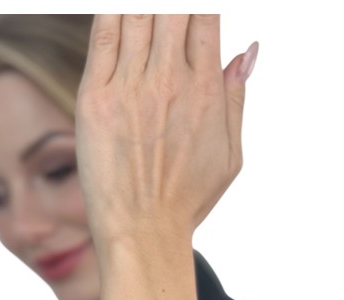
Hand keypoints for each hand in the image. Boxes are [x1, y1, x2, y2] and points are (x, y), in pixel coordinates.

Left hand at [75, 15, 257, 248]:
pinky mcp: (94, 101)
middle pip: (172, 8)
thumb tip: (248, 51)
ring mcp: (129, 89)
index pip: (205, 17)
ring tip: (148, 13)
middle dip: (173, 4)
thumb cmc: (186, 199)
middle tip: (169, 13)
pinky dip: (111, 13)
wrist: (142, 232)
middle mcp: (169, 82)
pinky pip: (103, 37)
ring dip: (144, 7)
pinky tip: (117, 9)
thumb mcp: (230, 156)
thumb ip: (237, 99)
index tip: (194, 12)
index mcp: (205, 91)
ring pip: (137, 14)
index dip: (200, 6)